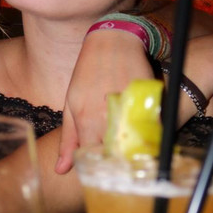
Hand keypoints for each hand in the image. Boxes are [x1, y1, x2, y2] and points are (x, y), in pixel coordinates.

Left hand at [56, 30, 153, 173]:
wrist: (112, 43)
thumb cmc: (87, 73)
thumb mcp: (71, 103)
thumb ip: (68, 139)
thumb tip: (61, 170)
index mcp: (87, 120)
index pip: (92, 158)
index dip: (94, 166)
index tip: (96, 167)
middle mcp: (109, 118)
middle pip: (114, 156)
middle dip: (114, 162)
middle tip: (114, 162)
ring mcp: (130, 110)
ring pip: (134, 145)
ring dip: (130, 151)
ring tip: (126, 149)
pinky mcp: (149, 102)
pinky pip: (151, 130)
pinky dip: (147, 136)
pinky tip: (140, 134)